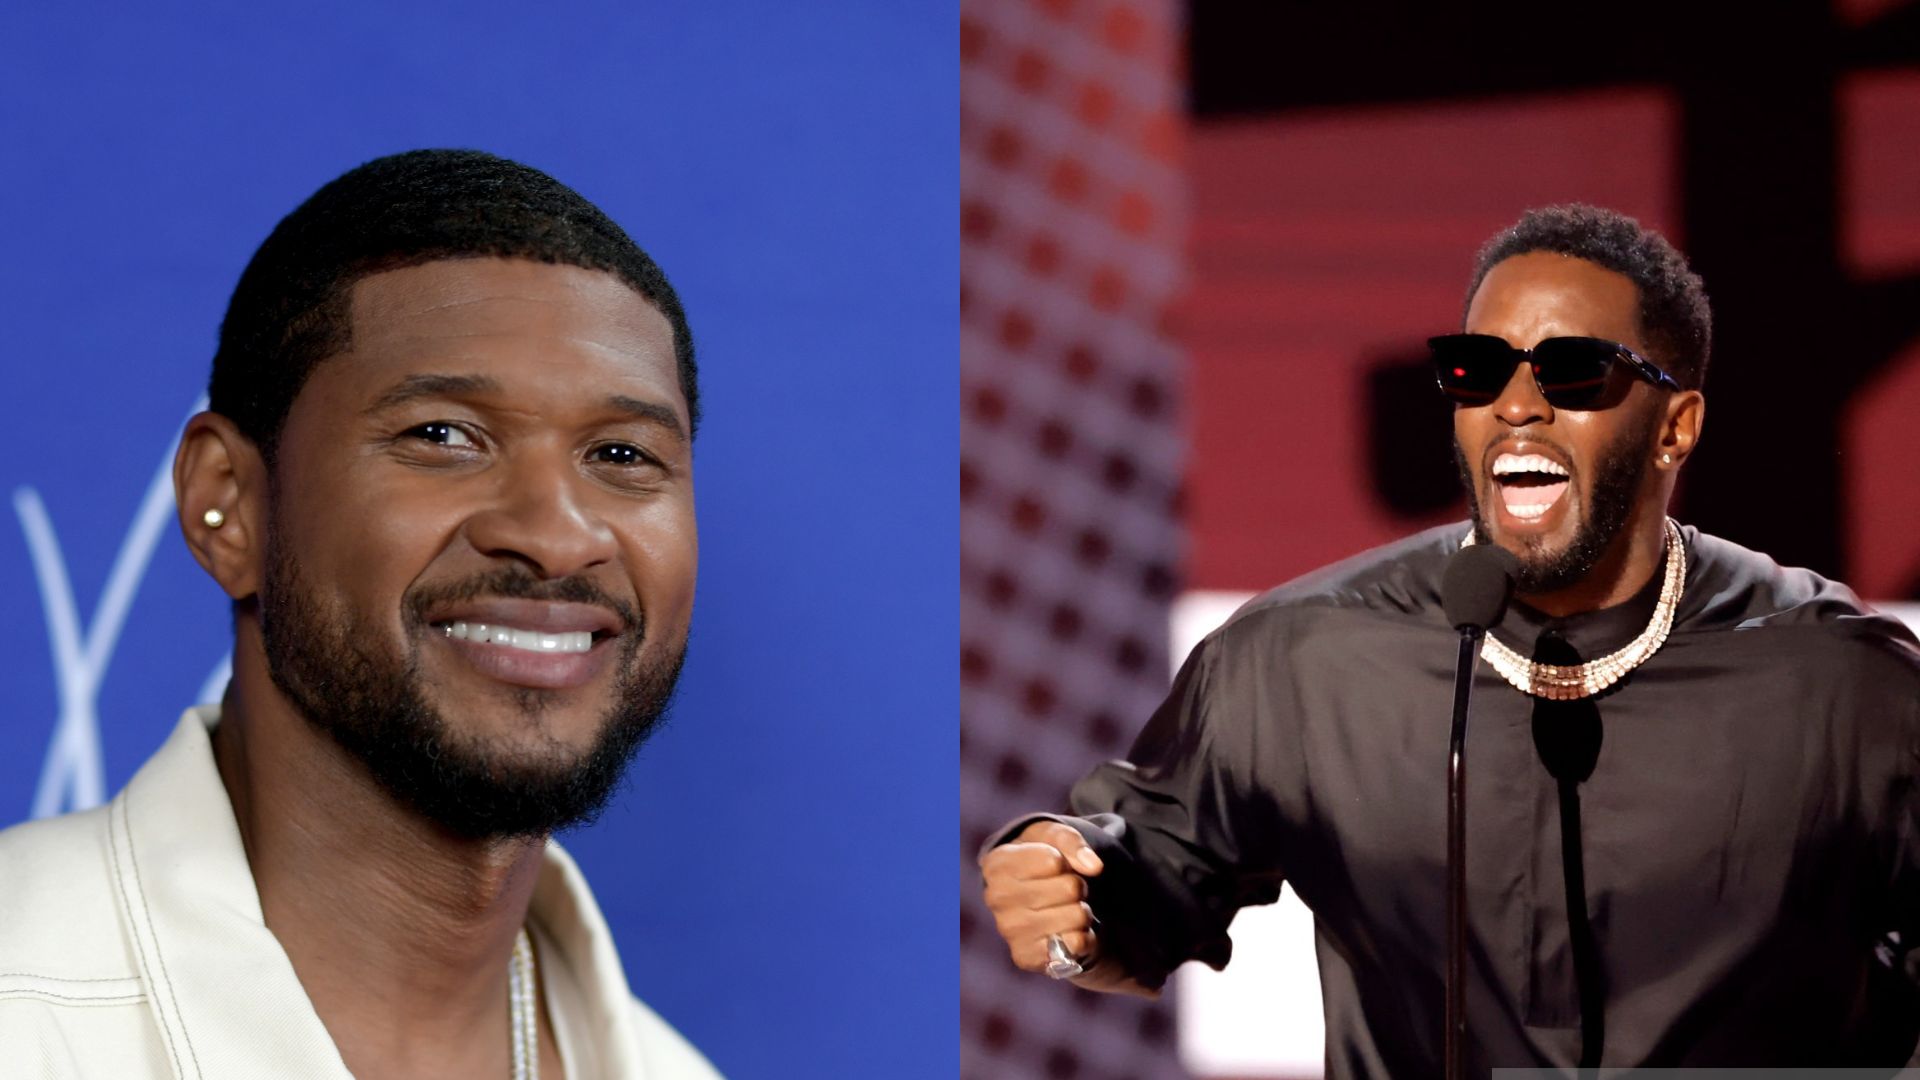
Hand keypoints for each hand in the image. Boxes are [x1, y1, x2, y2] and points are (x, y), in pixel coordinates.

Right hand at [979, 820, 1102, 975]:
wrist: (1034, 904)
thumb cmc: (1043, 864)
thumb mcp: (1053, 838)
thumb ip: (1072, 842)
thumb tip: (1094, 866)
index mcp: (996, 865)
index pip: (1054, 861)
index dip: (1064, 861)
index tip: (1054, 866)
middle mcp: (995, 899)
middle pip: (1069, 888)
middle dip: (1077, 886)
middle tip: (1064, 890)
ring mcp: (1009, 931)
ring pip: (1076, 916)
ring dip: (1081, 911)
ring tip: (1064, 909)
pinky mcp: (1025, 957)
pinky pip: (1075, 944)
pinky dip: (1082, 937)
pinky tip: (1066, 931)